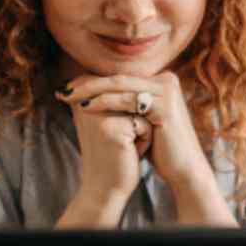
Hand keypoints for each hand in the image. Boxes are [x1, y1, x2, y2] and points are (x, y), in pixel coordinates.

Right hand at [55, 80, 152, 226]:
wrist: (107, 188)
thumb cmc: (113, 154)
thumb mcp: (108, 122)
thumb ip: (114, 97)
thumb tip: (133, 73)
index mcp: (82, 99)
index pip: (121, 91)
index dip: (128, 112)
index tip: (113, 133)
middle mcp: (86, 103)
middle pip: (133, 99)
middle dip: (136, 120)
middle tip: (120, 142)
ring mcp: (98, 115)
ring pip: (141, 110)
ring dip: (141, 129)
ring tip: (125, 146)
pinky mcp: (113, 129)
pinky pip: (145, 125)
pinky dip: (144, 140)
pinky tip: (129, 154)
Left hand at [59, 73, 235, 226]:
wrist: (183, 168)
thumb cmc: (159, 148)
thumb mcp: (139, 120)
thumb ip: (124, 103)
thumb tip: (91, 93)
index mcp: (161, 81)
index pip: (120, 77)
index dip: (91, 82)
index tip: (66, 89)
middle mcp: (167, 80)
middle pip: (119, 78)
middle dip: (87, 84)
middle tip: (62, 90)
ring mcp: (168, 91)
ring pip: (121, 85)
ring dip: (90, 90)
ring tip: (68, 97)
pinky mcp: (166, 105)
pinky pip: (128, 99)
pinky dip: (104, 101)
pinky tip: (85, 107)